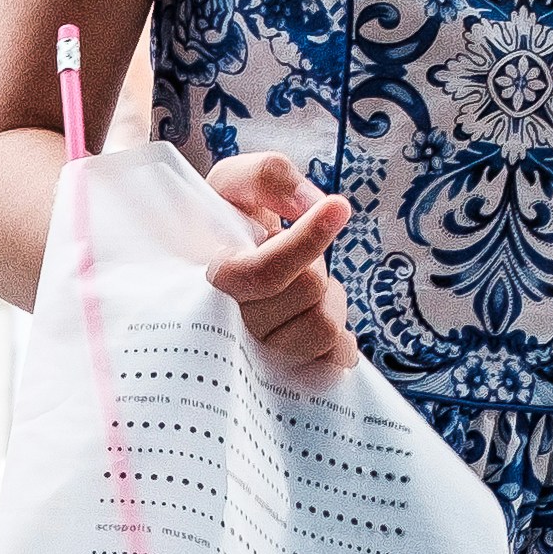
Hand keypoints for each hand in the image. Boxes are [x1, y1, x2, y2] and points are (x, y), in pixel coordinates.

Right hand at [205, 152, 358, 373]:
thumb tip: (310, 203)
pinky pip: (335, 360)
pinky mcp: (288, 378)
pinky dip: (337, 337)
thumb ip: (268, 175)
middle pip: (308, 289)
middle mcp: (231, 325)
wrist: (223, 262)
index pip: (263, 272)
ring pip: (324, 328)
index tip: (338, 207)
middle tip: (286, 256)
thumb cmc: (232, 220)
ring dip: (326, 299)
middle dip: (312, 261)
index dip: (306, 241)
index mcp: (214, 275)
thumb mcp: (237, 182)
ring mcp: (258, 359)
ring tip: (297, 291)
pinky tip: (310, 318)